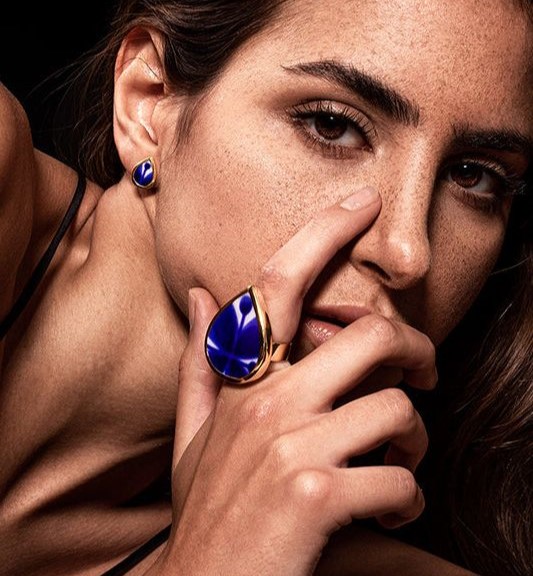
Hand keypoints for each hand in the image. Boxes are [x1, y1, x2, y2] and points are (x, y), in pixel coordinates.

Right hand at [157, 188, 436, 574]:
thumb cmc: (207, 510)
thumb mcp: (192, 434)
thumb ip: (201, 361)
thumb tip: (204, 295)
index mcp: (241, 381)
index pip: (279, 285)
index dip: (322, 235)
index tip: (360, 205)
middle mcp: (267, 401)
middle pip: (370, 337)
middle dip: (413, 349)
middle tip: (422, 372)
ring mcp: (291, 446)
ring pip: (398, 411)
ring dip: (413, 443)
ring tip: (395, 462)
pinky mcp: (318, 493)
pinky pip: (400, 477)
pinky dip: (407, 497)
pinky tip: (386, 508)